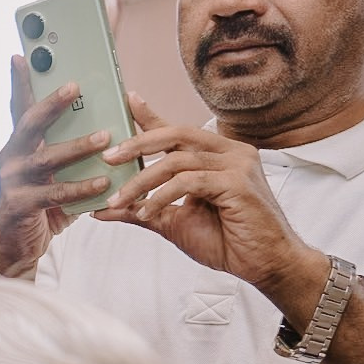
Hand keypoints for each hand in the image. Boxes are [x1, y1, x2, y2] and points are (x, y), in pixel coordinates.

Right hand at [0, 58, 114, 276]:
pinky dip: (79, 188)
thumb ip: (72, 152)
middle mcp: (10, 158)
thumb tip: (112, 123)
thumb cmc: (42, 206)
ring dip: (78, 145)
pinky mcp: (18, 205)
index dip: (20, 82)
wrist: (17, 249)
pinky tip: (102, 184)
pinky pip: (53, 193)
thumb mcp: (56, 174)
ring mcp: (11, 181)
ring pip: (46, 157)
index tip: (22, 55)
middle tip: (75, 85)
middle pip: (29, 123)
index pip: (20, 108)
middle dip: (52, 102)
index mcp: (19, 146)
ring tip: (107, 135)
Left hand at [93, 93, 326, 312]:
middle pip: (177, 133)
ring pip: (177, 160)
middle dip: (138, 144)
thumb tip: (100, 210)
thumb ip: (140, 210)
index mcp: (217, 155)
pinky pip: (189, 181)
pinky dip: (162, 196)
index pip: (178, 131)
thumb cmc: (225, 240)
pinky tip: (146, 212)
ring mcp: (237, 164)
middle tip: (107, 157)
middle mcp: (230, 152)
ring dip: (141, 181)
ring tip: (118, 201)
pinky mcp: (238, 182)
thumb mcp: (173, 222)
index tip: (127, 100)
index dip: (151, 116)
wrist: (263, 263)